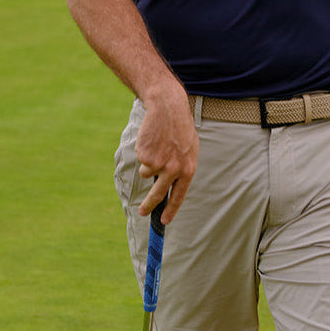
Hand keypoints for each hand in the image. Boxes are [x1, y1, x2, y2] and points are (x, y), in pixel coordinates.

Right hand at [134, 84, 197, 224]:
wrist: (168, 109)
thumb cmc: (180, 128)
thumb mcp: (189, 149)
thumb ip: (182, 167)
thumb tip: (174, 185)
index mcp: (188, 169)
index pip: (180, 195)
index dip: (171, 209)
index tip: (164, 221)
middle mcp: (174, 170)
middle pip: (159, 194)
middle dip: (149, 205)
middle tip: (142, 212)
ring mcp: (159, 164)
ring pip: (146, 173)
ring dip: (148, 162)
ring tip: (157, 145)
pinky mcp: (145, 157)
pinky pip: (141, 160)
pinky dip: (143, 151)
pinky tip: (151, 139)